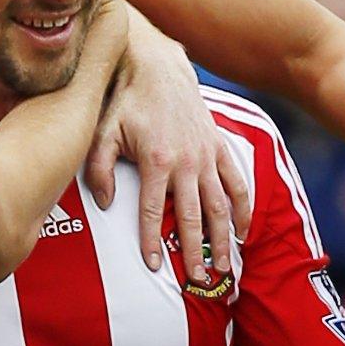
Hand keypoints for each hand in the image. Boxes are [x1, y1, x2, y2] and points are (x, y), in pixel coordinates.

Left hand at [83, 10, 251, 276]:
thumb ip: (100, 168)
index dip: (151, 241)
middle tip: (200, 280)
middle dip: (195, 251)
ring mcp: (207, 155)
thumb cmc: (125, 100)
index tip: (153, 267)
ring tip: (226, 267)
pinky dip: (243, 207)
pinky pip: (237, 182)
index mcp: (156, 160)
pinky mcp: (219, 146)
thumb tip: (104, 204)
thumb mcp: (102, 130)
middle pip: (192, 216)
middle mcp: (186, 161)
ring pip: (220, 204)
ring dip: (224, 238)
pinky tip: (244, 231)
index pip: (151, 211)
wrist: (158, 64)